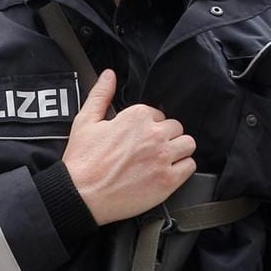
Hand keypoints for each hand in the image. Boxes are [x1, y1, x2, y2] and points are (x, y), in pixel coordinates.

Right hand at [62, 70, 195, 224]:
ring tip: (162, 159)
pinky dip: (182, 169)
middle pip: (177, 128)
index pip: (158, 114)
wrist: (80, 195)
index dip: (149, 126)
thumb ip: (101, 94)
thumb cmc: (82, 161)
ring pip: (188, 144)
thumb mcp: (85, 121)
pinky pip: (190, 166)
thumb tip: (109, 75)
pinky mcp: (168, 180)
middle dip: (165, 137)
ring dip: (178, 150)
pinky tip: (167, 172)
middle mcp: (154, 134)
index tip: (139, 138)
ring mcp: (163, 157)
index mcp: (136, 116)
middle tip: (150, 150)